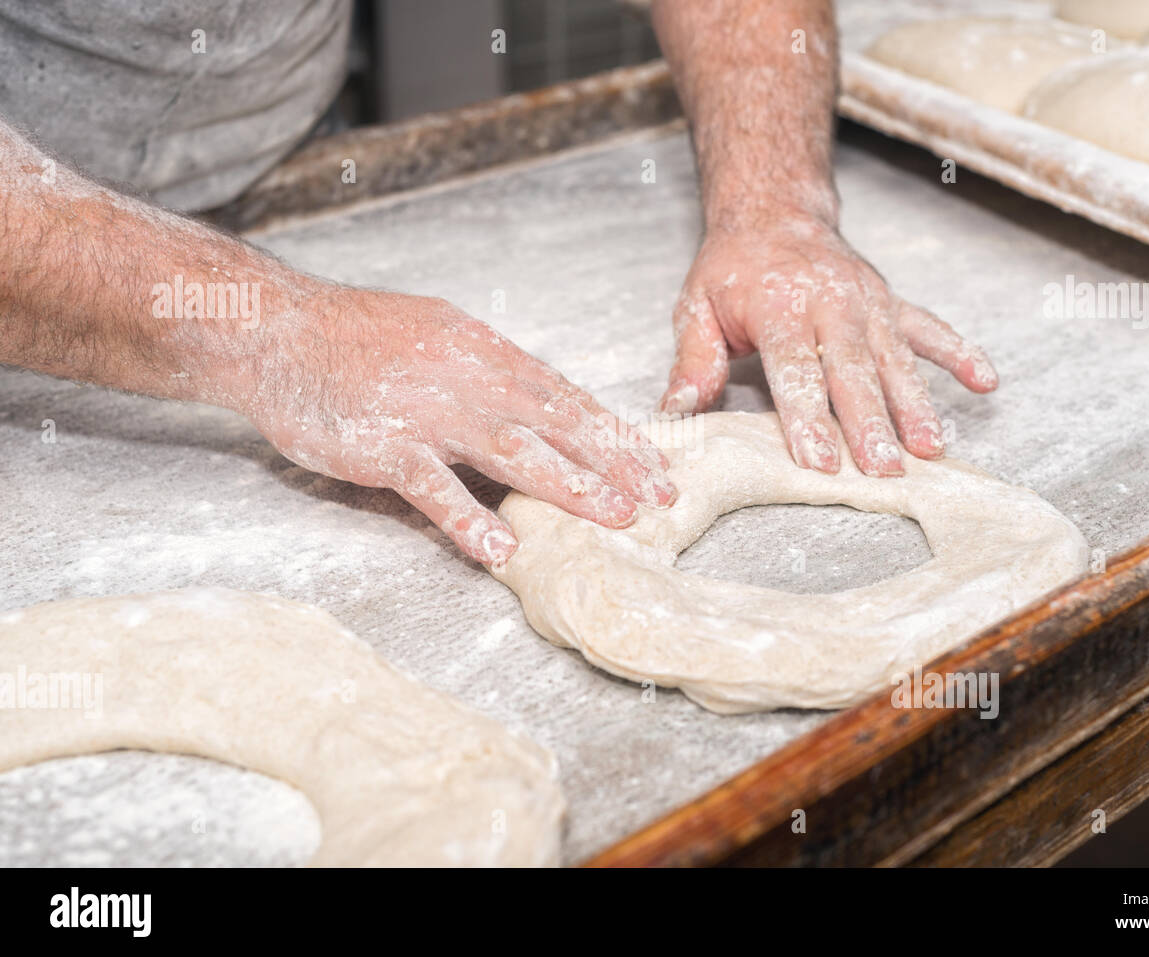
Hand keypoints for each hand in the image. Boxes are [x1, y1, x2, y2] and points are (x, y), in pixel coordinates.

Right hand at [243, 288, 676, 565]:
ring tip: (614, 516)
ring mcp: (426, 410)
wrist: (272, 327)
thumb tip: (536, 405)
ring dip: (569, 485)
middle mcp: (467, 376)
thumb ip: (487, 370)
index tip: (656, 461)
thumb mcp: (435, 334)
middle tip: (662, 497)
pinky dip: (468, 517)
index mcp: (484, 351)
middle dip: (616, 461)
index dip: (615, 431)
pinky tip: (502, 548)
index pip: (565, 395)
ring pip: (513, 449)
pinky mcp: (382, 444)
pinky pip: (432, 486)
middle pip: (557, 421)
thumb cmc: (353, 334)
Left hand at [657, 214, 997, 474]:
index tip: (819, 461)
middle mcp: (831, 302)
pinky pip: (931, 329)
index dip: (807, 417)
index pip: (796, 370)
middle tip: (883, 470)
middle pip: (852, 371)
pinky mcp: (891, 303)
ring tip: (930, 449)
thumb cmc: (732, 270)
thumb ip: (693, 360)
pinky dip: (960, 353)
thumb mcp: (696, 306)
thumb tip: (677, 409)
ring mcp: (868, 302)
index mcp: (780, 306)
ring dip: (915, 405)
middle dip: (869, 424)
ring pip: (895, 359)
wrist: (774, 211)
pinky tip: (986, 382)